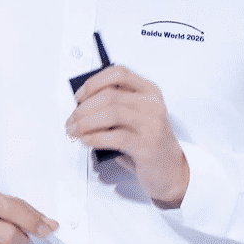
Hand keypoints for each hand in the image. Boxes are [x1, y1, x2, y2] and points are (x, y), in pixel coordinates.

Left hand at [65, 65, 189, 207]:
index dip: (94, 82)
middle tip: (71, 120)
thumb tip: (81, 105)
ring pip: (110, 113)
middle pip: (110, 95)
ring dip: (85, 122)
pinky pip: (114, 136)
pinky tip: (86, 140)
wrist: (171, 170)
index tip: (79, 97)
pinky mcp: (146, 145)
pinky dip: (94, 137)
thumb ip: (116, 106)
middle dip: (84, 108)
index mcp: (149, 91)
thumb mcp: (136, 117)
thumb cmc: (148, 142)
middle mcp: (152, 104)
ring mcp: (152, 124)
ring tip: (74, 131)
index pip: (118, 74)